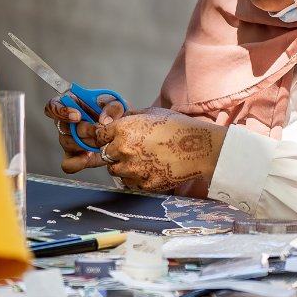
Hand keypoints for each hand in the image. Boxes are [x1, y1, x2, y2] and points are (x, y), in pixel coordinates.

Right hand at [45, 94, 132, 173]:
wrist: (120, 131)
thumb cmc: (113, 114)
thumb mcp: (116, 104)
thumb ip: (112, 108)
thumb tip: (104, 120)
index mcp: (71, 105)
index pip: (53, 106)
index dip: (61, 111)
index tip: (76, 115)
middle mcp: (66, 123)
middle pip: (64, 127)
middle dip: (85, 130)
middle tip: (99, 130)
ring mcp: (68, 140)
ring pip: (68, 143)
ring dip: (87, 143)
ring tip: (100, 141)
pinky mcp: (74, 156)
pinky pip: (68, 164)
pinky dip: (79, 162)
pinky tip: (90, 155)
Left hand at [95, 104, 225, 191]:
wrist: (198, 149)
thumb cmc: (177, 127)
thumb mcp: (150, 112)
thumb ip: (128, 116)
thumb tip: (113, 120)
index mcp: (123, 129)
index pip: (98, 136)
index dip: (104, 136)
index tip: (111, 138)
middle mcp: (123, 150)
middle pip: (104, 154)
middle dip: (113, 151)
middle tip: (129, 148)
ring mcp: (132, 169)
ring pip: (113, 170)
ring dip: (121, 165)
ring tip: (139, 159)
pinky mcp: (142, 184)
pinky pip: (128, 181)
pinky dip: (133, 176)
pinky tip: (147, 168)